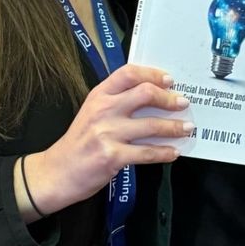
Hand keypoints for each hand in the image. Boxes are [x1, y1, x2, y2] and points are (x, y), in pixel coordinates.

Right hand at [20, 65, 190, 217]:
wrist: (57, 172)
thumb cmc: (79, 141)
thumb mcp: (92, 111)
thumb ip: (116, 101)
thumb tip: (152, 96)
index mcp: (99, 94)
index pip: (128, 73)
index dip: (152, 73)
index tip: (169, 80)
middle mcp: (103, 109)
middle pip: (144, 93)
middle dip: (168, 99)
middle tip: (182, 103)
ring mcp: (107, 133)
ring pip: (151, 125)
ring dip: (174, 127)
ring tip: (187, 128)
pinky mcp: (112, 157)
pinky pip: (147, 153)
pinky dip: (164, 152)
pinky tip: (173, 152)